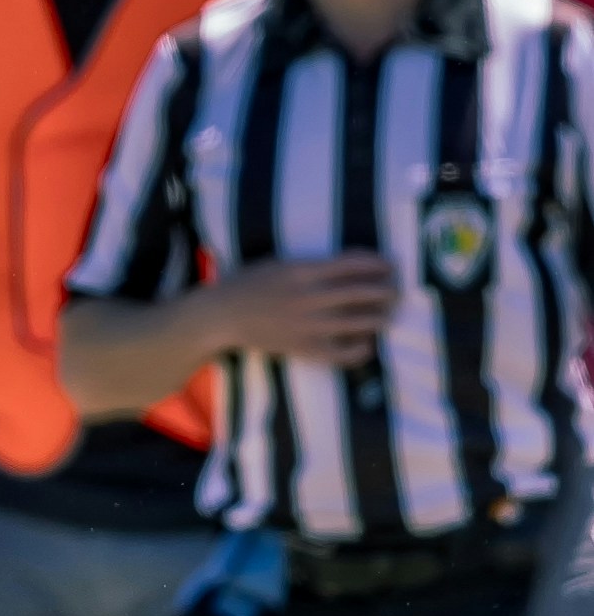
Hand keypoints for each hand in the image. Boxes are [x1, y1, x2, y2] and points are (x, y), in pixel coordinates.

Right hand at [199, 252, 398, 366]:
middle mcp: (310, 297)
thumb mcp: (281, 263)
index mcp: (303, 271)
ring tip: (388, 316)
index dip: (379, 264)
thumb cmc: (250, 284)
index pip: (355, 265)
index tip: (391, 266)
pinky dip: (361, 350)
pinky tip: (366, 344)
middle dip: (387, 291)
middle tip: (395, 291)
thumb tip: (356, 262)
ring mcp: (309, 325)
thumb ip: (317, 264)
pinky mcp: (304, 348)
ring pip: (361, 322)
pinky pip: (343, 353)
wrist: (220, 316)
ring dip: (382, 318)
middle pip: (364, 293)